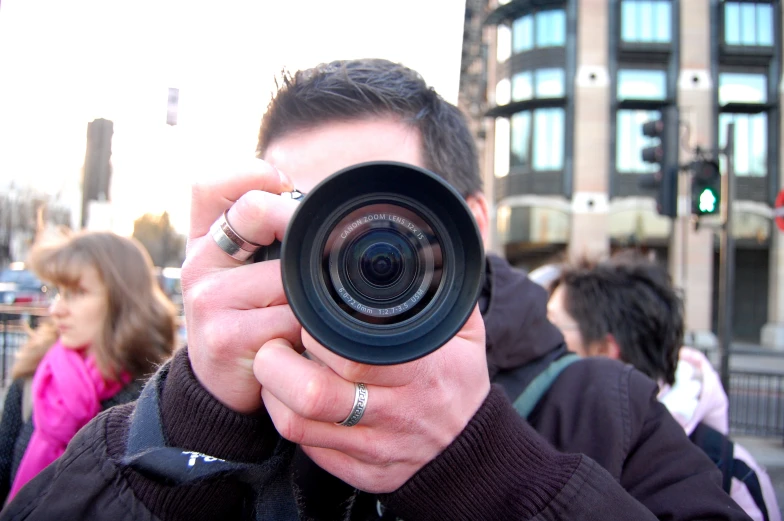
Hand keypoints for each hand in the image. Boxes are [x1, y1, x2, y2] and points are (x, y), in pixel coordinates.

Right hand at [182, 161, 302, 412]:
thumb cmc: (248, 316)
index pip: (210, 185)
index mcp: (205, 239)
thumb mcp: (248, 270)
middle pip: (252, 210)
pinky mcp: (225, 338)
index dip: (252, 174)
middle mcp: (199, 263)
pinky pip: (291, 318)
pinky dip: (311, 328)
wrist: (225, 384)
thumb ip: (269, 233)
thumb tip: (321, 199)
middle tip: (323, 245)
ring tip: (314, 308)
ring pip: (286, 272)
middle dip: (297, 221)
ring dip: (312, 292)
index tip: (286, 187)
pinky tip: (307, 336)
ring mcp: (208, 299)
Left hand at [253, 306, 489, 492]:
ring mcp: (375, 447)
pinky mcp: (360, 472)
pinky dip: (289, 420)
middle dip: (278, 363)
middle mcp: (396, 412)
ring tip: (275, 370)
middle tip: (272, 343)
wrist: (472, 451)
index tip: (304, 317)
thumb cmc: (460, 382)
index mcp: (420, 371)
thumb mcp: (464, 332)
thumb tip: (430, 240)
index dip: (315, 333)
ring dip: (274, 394)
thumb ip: (442, 289)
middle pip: (314, 393)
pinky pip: (308, 449)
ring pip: (299, 425)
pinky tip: (292, 400)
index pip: (353, 354)